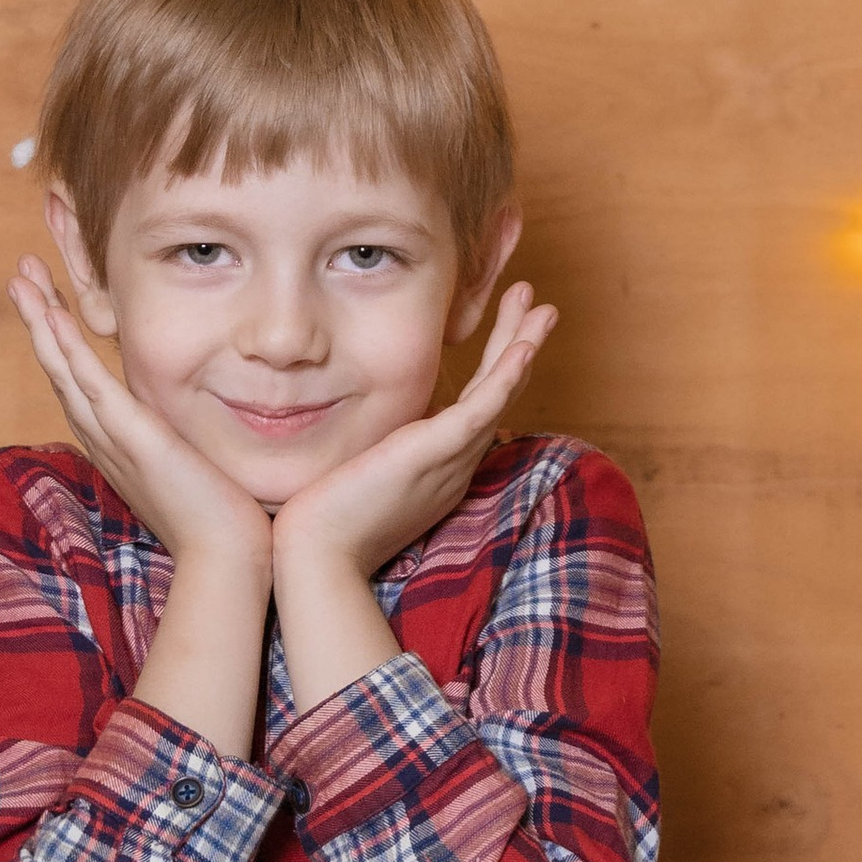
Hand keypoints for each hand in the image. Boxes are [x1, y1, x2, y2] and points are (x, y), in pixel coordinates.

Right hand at [9, 258, 270, 584]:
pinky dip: (69, 350)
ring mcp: (115, 440)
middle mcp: (106, 440)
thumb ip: (187, 443)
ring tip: (22, 276)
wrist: (227, 561)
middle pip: (60, 368)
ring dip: (42, 321)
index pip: (80, 382)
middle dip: (40, 318)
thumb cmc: (222, 521)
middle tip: (20, 273)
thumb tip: (199, 426)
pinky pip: (93, 386)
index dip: (60, 341)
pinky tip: (53, 315)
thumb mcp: (196, 467)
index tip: (49, 301)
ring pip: (66, 370)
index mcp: (118, 445)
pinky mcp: (134, 441)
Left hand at [271, 283, 557, 594]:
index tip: (512, 331)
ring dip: (523, 347)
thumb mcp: (364, 472)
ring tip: (543, 307)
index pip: (480, 406)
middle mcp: (456, 464)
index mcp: (442, 467)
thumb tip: (378, 428)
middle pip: (499, 394)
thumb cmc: (327, 520)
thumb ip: (381, 449)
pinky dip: (505, 378)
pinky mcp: (434, 455)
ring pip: (499, 394)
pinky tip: (524, 348)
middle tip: (541, 305)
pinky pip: (480, 411)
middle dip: (520, 346)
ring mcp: (450, 461)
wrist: (318, 556)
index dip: (500, 366)